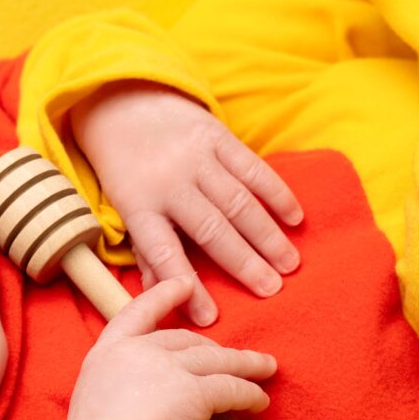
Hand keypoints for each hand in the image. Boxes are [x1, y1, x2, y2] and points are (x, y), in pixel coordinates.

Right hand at [65, 277, 278, 419]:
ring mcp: (164, 367)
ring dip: (243, 365)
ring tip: (264, 370)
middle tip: (232, 358)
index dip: (162, 296)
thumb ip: (118, 396)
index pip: (135, 314)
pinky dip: (249, 394)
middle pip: (184, 340)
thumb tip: (144, 404)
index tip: (182, 283)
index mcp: (103, 356)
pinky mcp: (193, 390)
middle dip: (213, 348)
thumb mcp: (94, 412)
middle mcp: (134, 352)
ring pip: (215, 360)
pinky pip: (230, 389)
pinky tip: (259, 401)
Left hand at [67, 80, 304, 325]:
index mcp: (139, 206)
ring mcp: (196, 157)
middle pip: (211, 229)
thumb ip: (148, 252)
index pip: (163, 252)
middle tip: (271, 290)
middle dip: (244, 263)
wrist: (123, 103)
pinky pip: (253, 168)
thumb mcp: (124, 210)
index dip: (187, 284)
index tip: (210, 317)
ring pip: (238, 201)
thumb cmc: (127, 170)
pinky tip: (295, 218)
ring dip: (267, 235)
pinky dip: (277, 193)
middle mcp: (169, 182)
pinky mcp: (217, 136)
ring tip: (290, 264)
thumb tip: (167, 296)